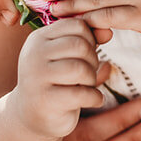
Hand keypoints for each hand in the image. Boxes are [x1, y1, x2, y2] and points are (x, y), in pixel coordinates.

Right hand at [9, 18, 107, 140]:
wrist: (32, 115)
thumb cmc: (57, 81)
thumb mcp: (70, 56)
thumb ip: (89, 40)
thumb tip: (108, 31)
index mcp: (39, 38)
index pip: (77, 25)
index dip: (91, 39)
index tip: (85, 55)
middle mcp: (34, 54)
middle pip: (80, 45)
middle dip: (92, 60)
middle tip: (88, 73)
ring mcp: (36, 77)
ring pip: (80, 68)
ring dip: (92, 79)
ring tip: (87, 86)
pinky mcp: (45, 100)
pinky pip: (81, 94)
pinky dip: (95, 98)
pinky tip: (92, 100)